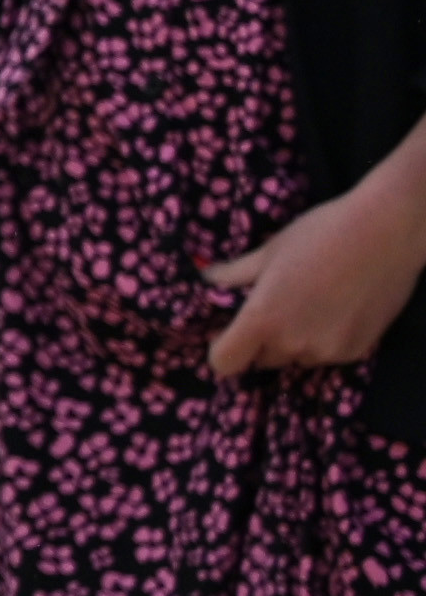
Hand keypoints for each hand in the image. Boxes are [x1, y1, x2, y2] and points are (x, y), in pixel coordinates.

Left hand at [202, 177, 425, 379]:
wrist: (386, 233)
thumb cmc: (321, 234)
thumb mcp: (270, 250)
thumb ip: (235, 273)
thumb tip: (208, 280)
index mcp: (262, 319)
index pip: (224, 362)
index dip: (222, 349)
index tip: (228, 332)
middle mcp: (292, 344)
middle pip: (261, 359)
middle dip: (261, 340)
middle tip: (275, 307)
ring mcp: (327, 351)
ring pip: (296, 358)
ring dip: (295, 341)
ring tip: (310, 303)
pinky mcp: (356, 351)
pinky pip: (327, 355)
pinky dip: (325, 340)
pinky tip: (336, 309)